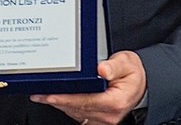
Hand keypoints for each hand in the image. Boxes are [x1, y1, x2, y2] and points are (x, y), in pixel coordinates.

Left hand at [30, 50, 145, 124]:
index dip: (67, 98)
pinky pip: (79, 114)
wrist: (142, 84)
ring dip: (59, 104)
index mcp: (116, 101)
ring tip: (42, 95)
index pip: (87, 100)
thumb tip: (102, 69)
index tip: (52, 94)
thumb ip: (115, 66)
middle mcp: (109, 114)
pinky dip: (66, 106)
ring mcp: (103, 119)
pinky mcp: (98, 119)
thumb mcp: (127, 63)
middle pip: (77, 108)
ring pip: (76, 113)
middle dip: (56, 101)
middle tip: (39, 94)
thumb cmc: (133, 73)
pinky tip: (56, 99)